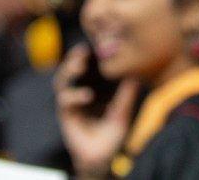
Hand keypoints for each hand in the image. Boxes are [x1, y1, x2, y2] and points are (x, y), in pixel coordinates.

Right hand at [53, 42, 139, 178]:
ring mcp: (71, 103)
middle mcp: (79, 93)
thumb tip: (136, 73)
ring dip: (68, 71)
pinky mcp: (66, 116)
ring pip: (62, 82)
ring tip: (79, 66)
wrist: (104, 156)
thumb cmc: (113, 132)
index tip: (94, 42)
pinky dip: (75, 96)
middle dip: (74, 58)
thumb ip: (127, 93)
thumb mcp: (123, 109)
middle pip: (71, 70)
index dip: (87, 55)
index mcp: (92, 88)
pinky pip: (65, 101)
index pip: (87, 67)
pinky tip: (87, 96)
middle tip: (82, 51)